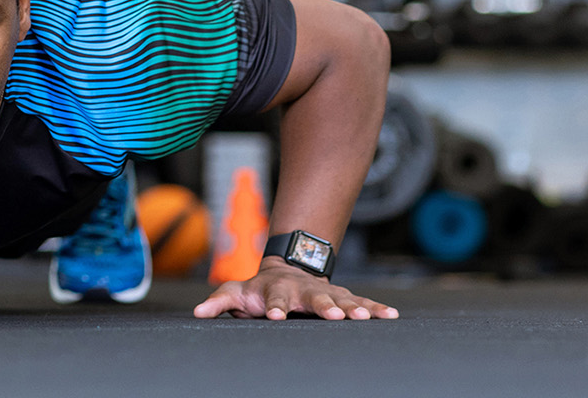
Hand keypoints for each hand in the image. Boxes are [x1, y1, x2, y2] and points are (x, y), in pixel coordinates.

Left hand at [192, 258, 397, 320]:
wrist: (286, 269)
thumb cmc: (257, 289)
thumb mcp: (235, 292)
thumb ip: (219, 302)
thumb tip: (198, 313)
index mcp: (276, 291)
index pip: (274, 300)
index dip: (274, 308)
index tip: (275, 317)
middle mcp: (303, 290)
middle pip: (314, 298)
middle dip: (324, 306)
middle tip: (335, 316)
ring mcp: (324, 292)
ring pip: (341, 299)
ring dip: (354, 308)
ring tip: (365, 318)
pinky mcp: (342, 297)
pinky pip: (361, 302)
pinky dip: (375, 308)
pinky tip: (389, 315)